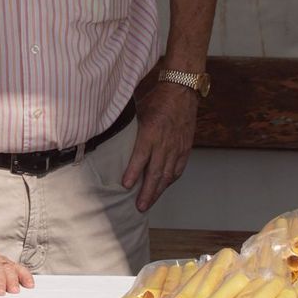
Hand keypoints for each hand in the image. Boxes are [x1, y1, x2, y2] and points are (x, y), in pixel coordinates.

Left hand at [121, 81, 197, 212]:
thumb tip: (112, 139)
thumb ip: (129, 129)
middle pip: (156, 172)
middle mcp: (165, 143)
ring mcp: (177, 147)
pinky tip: (164, 187)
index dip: (133, 172)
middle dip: (147, 192)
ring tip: (149, 203)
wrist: (181, 91)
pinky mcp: (185, 148)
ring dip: (158, 191)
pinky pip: (178, 168)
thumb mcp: (138, 111)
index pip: (141, 157)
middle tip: (139, 206)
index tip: (126, 185)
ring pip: (168, 174)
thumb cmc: (157, 100)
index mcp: (151, 132)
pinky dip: (170, 180)